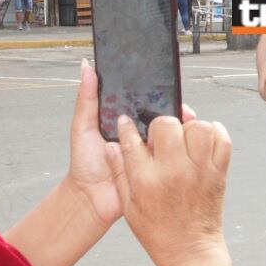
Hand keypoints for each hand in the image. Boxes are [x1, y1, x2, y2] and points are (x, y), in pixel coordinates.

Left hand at [63, 60, 195, 228]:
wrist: (91, 199)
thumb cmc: (85, 165)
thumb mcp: (83, 126)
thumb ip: (87, 98)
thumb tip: (86, 66)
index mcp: (126, 121)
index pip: (145, 100)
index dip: (156, 90)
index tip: (165, 80)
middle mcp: (141, 133)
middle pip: (163, 115)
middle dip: (173, 107)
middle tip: (179, 104)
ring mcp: (152, 150)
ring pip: (173, 133)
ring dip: (179, 127)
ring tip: (182, 120)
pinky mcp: (159, 166)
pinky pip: (173, 154)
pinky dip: (179, 148)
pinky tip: (182, 140)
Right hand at [107, 115, 231, 265]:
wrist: (190, 251)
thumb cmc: (160, 233)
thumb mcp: (129, 206)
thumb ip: (120, 173)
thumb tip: (111, 148)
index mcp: (148, 180)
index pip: (132, 140)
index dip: (127, 127)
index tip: (127, 123)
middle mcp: (175, 171)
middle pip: (167, 125)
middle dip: (160, 126)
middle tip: (160, 138)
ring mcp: (199, 171)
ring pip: (198, 127)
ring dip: (189, 128)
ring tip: (183, 140)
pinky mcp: (218, 173)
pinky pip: (222, 140)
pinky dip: (215, 133)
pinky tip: (202, 142)